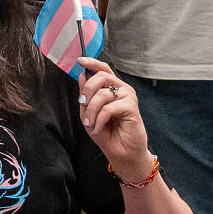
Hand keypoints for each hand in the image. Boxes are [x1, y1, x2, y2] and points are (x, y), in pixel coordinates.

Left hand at [74, 57, 154, 181]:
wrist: (121, 152)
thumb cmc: (107, 133)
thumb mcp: (89, 113)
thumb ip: (86, 95)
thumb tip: (83, 76)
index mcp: (112, 88)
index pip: (103, 69)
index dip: (92, 63)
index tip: (80, 61)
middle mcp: (121, 89)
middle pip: (100, 77)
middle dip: (86, 92)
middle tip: (82, 106)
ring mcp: (128, 97)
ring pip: (102, 94)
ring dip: (91, 111)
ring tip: (90, 124)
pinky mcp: (132, 107)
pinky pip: (109, 108)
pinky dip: (99, 119)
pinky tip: (98, 127)